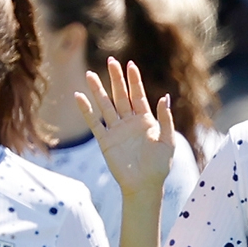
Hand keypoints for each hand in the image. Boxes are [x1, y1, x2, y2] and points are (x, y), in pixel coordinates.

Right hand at [78, 57, 176, 194]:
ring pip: (105, 105)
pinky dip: (86, 110)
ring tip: (90, 74)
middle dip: (116, 79)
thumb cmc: (159, 166)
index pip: (138, 95)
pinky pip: (94, 122)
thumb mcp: (168, 141)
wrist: (145, 185)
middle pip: (120, 95)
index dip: (134, 80)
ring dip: (98, 90)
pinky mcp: (105, 141)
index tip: (130, 64)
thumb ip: (166, 120)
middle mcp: (129, 122)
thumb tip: (165, 97)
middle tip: (111, 61)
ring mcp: (116, 130)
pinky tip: (79, 96)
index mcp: (145, 120)